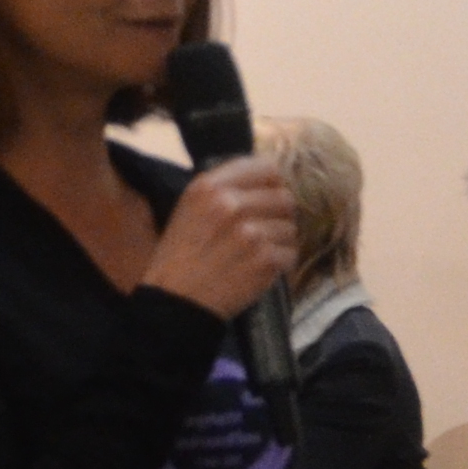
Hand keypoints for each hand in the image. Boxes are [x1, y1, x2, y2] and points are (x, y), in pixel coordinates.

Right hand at [144, 155, 298, 321]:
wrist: (176, 300)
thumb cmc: (181, 255)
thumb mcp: (190, 208)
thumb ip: (225, 189)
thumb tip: (269, 180)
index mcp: (209, 186)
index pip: (265, 168)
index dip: (272, 184)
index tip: (268, 196)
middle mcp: (231, 204)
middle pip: (284, 197)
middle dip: (278, 215)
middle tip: (263, 230)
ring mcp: (251, 232)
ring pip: (290, 227)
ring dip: (279, 240)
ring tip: (256, 253)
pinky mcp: (265, 259)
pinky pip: (291, 253)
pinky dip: (281, 263)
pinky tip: (260, 268)